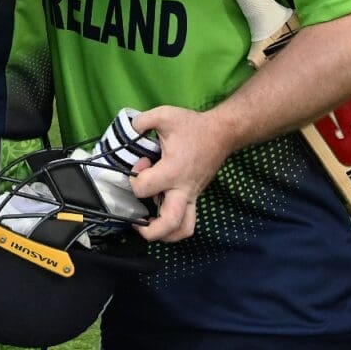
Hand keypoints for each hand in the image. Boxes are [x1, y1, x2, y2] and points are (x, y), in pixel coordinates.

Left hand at [127, 106, 233, 241]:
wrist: (222, 133)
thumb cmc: (192, 126)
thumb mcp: (164, 115)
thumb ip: (142, 121)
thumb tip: (128, 130)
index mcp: (173, 171)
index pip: (144, 188)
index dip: (134, 178)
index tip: (140, 163)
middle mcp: (183, 189)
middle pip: (169, 223)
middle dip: (150, 231)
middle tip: (136, 222)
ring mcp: (192, 196)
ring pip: (183, 229)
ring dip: (165, 235)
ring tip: (149, 226)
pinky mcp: (196, 197)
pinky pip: (188, 221)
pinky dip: (174, 226)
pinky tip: (160, 214)